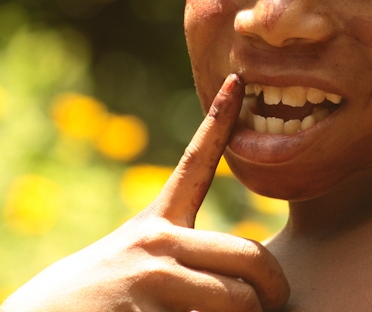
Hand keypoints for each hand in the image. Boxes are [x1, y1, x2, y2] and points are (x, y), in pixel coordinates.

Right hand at [0, 74, 289, 311]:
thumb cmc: (97, 299)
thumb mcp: (134, 261)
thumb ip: (181, 253)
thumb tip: (245, 278)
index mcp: (156, 223)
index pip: (195, 164)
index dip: (220, 121)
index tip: (238, 82)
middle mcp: (156, 242)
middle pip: (250, 256)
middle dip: (273, 287)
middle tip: (274, 301)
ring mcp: (151, 279)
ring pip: (237, 299)